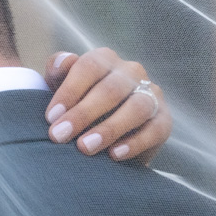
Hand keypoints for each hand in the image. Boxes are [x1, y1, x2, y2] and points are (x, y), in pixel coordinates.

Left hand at [43, 48, 172, 164]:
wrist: (104, 137)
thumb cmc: (76, 105)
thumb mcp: (60, 86)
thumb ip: (57, 70)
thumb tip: (63, 62)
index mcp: (105, 59)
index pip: (89, 67)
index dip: (70, 91)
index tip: (51, 117)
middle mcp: (131, 72)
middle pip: (111, 89)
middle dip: (82, 114)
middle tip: (59, 136)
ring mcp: (151, 95)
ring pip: (136, 108)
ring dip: (109, 129)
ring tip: (85, 148)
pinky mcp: (164, 120)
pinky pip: (155, 130)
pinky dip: (135, 143)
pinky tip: (114, 155)